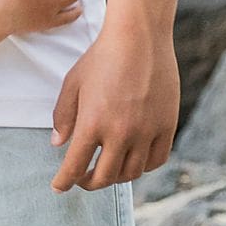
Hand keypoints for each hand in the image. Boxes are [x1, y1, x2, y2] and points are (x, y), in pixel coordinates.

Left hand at [50, 22, 178, 192]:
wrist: (139, 38)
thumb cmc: (101, 57)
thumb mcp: (73, 83)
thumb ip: (63, 116)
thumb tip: (59, 144)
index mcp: (93, 124)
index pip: (75, 166)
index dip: (64, 182)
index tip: (59, 187)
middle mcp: (120, 134)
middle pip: (104, 177)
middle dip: (88, 183)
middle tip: (82, 179)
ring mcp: (146, 132)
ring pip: (131, 173)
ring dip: (115, 176)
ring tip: (106, 168)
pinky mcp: (167, 126)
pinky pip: (156, 160)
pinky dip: (142, 167)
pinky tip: (132, 160)